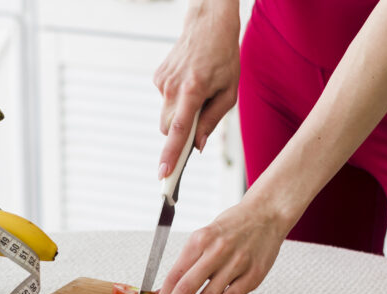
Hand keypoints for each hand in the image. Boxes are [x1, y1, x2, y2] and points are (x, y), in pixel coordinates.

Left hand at [147, 198, 286, 293]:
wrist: (267, 213)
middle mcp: (216, 251)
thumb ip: (190, 262)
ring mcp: (235, 263)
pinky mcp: (252, 275)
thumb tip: (169, 291)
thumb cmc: (234, 226)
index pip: (173, 276)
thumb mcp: (205, 236)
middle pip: (186, 288)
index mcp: (199, 240)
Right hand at [153, 1, 240, 178]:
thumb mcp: (229, 92)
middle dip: (180, 133)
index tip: (164, 173)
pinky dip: (176, 100)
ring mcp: (162, 81)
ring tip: (197, 93)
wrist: (208, 25)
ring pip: (166, 116)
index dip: (171, 154)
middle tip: (197, 123)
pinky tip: (189, 83)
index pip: (179, 130)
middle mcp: (173, 87)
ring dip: (180, 115)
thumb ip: (212, 120)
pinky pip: (165, 101)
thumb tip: (197, 145)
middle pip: (168, 128)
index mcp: (193, 90)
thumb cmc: (224, 58)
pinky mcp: (157, 77)